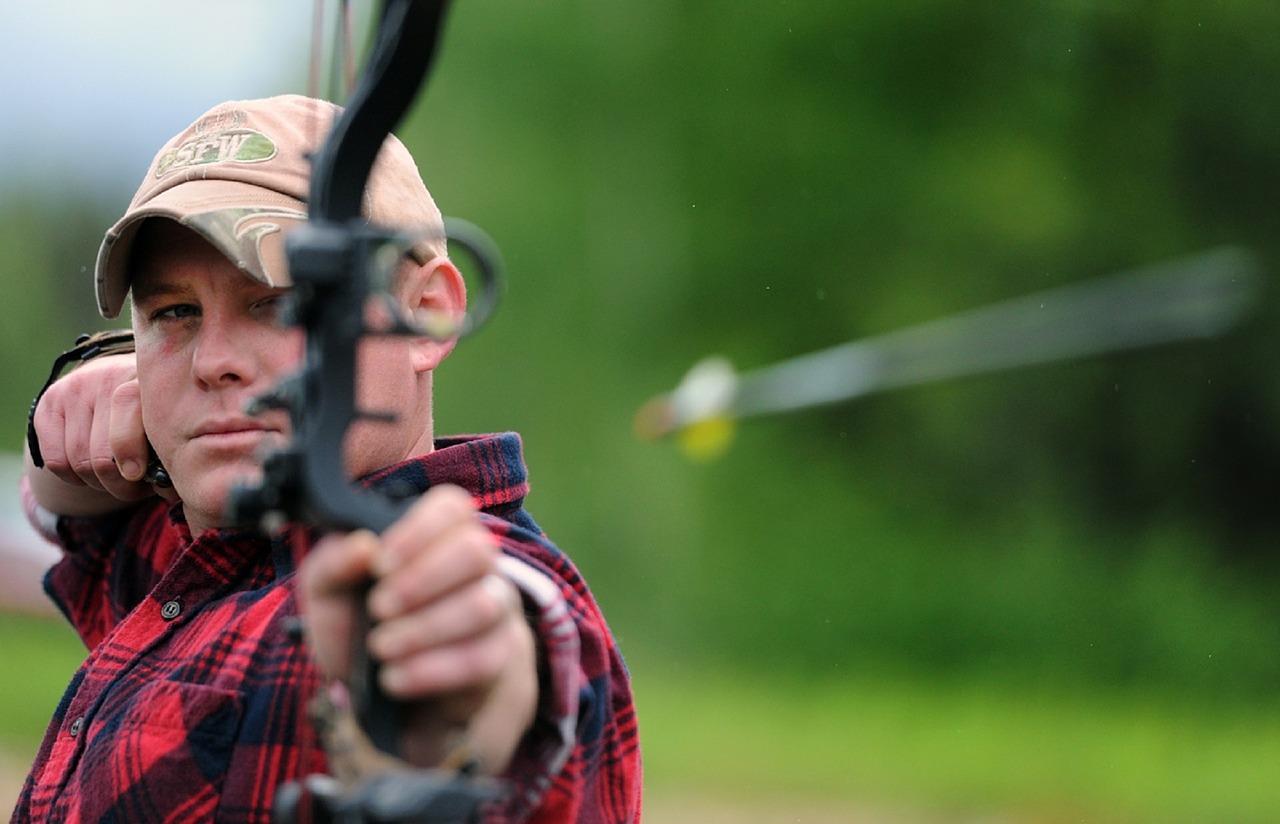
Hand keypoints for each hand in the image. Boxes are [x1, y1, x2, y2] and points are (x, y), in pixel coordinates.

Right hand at [26, 353, 173, 512]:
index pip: (127, 409)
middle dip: (120, 483)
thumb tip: (168, 490)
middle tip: (134, 487)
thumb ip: (169, 450)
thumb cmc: (151, 413)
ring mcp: (74, 389)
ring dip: (99, 483)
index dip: (131, 451)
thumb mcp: (166, 421)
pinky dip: (74, 478)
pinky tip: (91, 472)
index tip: (138, 475)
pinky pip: (56, 461)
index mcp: (143, 379)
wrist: (116, 381)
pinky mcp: (49, 403)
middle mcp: (106, 378)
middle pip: (101, 455)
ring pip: (79, 462)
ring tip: (118, 479)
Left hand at [299, 484, 537, 771]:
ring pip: (484, 605)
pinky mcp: (500, 657)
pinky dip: (432, 669)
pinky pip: (483, 657)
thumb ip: (332, 565)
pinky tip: (395, 679)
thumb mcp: (328, 598)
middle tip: (379, 608)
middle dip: (422, 580)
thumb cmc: (356, 631)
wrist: (374, 701)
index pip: (453, 507)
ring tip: (382, 647)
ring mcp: (497, 609)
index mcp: (437, 537)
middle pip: (477, 549)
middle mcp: (477, 567)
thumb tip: (364, 546)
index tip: (379, 565)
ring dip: (424, 628)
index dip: (418, 530)